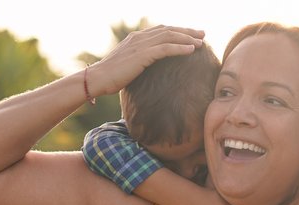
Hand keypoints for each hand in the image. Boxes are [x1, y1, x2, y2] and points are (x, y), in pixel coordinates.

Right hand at [87, 26, 205, 97]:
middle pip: (168, 30)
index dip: (177, 32)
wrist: (96, 79)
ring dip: (187, 38)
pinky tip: (191, 50)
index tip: (191, 35)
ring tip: (201, 42)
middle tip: (202, 34)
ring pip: (169, 37)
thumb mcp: (127, 67)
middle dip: (187, 31)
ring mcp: (140, 45)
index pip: (161, 30)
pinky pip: (165, 49)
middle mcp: (139, 38)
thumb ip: (139, 64)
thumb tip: (148, 73)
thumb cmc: (109, 78)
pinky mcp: (141, 55)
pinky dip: (180, 48)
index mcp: (136, 39)